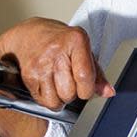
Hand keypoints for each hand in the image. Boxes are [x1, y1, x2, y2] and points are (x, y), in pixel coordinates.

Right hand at [0, 17, 114, 109]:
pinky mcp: (28, 75)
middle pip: (70, 93)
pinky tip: (48, 84)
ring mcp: (40, 64)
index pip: (85, 77)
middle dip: (73, 93)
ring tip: (59, 83)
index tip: (86, 88)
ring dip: (60, 98)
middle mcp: (56, 52)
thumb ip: (97, 73)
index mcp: (76, 41)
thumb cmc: (61, 42)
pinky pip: (43, 101)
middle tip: (70, 80)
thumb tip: (108, 92)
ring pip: (55, 101)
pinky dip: (48, 98)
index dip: (88, 90)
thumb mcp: (83, 50)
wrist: (29, 35)